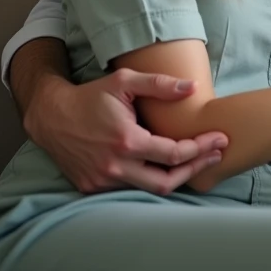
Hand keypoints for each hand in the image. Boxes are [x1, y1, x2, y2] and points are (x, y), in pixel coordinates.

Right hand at [24, 68, 228, 194]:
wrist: (50, 116)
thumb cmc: (90, 96)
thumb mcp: (124, 81)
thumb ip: (159, 84)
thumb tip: (192, 87)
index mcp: (125, 141)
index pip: (174, 154)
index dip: (200, 148)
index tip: (219, 139)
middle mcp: (114, 166)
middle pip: (166, 181)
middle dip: (195, 169)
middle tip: (215, 155)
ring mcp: (102, 180)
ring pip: (148, 188)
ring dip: (174, 176)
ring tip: (196, 160)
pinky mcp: (92, 187)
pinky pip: (129, 188)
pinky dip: (149, 179)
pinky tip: (166, 167)